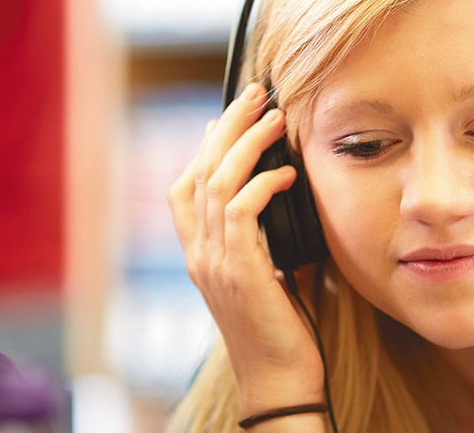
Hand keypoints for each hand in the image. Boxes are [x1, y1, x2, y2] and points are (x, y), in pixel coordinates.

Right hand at [168, 83, 326, 415]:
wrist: (280, 380)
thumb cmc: (282, 330)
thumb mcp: (269, 274)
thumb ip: (267, 237)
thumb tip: (289, 196)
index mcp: (200, 254)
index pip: (185, 186)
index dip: (204, 145)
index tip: (230, 114)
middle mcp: (198, 254)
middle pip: (199, 170)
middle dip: (227, 125)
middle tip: (257, 93)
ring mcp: (214, 263)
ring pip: (217, 183)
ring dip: (247, 143)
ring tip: (276, 118)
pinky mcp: (240, 273)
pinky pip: (240, 212)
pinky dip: (263, 184)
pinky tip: (287, 173)